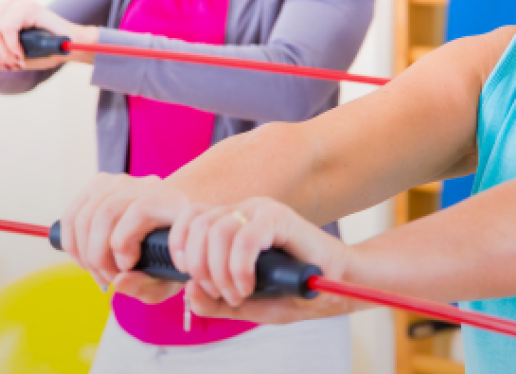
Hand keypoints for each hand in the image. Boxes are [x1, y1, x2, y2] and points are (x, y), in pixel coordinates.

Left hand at [0, 0, 98, 71]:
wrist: (73, 48)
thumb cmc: (43, 53)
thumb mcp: (6, 61)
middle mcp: (2, 5)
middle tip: (11, 64)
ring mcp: (14, 4)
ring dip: (1, 53)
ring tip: (18, 61)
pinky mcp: (26, 7)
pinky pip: (5, 30)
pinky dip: (11, 47)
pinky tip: (22, 55)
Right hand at [59, 173, 189, 302]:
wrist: (170, 226)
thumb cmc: (169, 257)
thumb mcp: (167, 278)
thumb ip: (147, 285)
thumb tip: (118, 282)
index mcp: (174, 203)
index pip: (139, 211)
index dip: (124, 243)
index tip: (126, 267)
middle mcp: (148, 186)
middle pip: (106, 213)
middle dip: (99, 255)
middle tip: (108, 278)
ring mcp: (122, 182)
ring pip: (86, 216)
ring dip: (84, 253)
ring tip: (98, 272)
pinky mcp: (99, 185)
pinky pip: (72, 215)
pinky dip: (71, 243)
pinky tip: (84, 260)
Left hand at [171, 197, 356, 323]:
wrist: (337, 285)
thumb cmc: (293, 291)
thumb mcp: (244, 303)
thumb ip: (213, 302)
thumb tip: (189, 291)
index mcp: (232, 222)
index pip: (189, 219)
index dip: (179, 247)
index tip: (189, 277)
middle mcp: (244, 211)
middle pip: (198, 226)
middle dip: (199, 267)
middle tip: (220, 293)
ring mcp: (262, 211)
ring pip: (217, 231)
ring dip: (219, 271)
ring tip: (236, 294)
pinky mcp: (281, 218)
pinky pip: (245, 238)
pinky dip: (239, 267)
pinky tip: (248, 285)